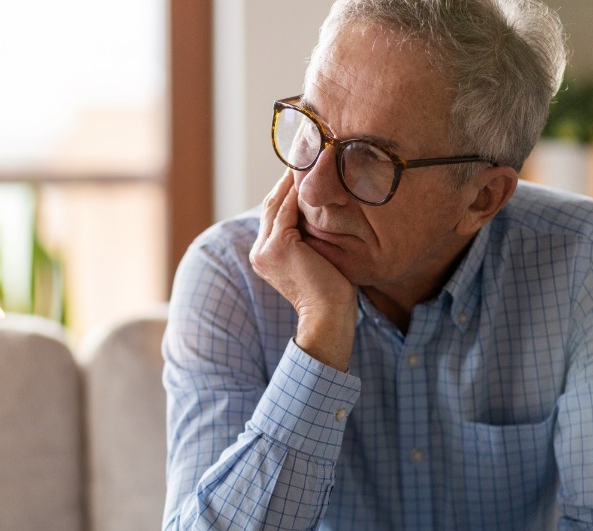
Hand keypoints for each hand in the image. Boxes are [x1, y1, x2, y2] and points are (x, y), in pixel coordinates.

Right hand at [249, 170, 356, 370]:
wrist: (329, 318)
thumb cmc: (333, 294)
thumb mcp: (319, 258)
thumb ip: (313, 236)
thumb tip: (328, 211)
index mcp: (265, 254)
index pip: (276, 211)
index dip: (289, 187)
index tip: (307, 165)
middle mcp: (259, 250)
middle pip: (273, 202)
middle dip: (289, 176)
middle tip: (308, 149)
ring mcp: (265, 249)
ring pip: (279, 201)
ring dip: (294, 176)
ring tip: (311, 153)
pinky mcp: (277, 247)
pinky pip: (288, 209)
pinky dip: (300, 188)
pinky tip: (314, 171)